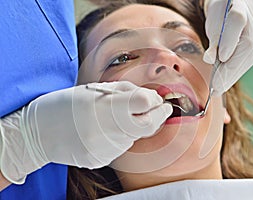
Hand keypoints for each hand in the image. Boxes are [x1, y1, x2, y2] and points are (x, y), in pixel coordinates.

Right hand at [0, 81, 171, 183]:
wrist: (38, 133)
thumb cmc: (64, 105)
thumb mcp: (92, 89)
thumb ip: (124, 93)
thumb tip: (149, 98)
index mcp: (100, 106)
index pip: (142, 103)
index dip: (154, 100)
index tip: (158, 99)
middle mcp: (104, 129)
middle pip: (147, 126)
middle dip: (159, 116)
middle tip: (162, 108)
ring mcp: (103, 148)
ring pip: (134, 136)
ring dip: (134, 125)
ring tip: (116, 117)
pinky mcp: (100, 160)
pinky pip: (121, 146)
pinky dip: (120, 136)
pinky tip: (106, 130)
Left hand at [203, 0, 252, 94]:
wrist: (238, 4)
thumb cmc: (221, 13)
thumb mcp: (212, 22)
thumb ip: (213, 40)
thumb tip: (210, 60)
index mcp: (240, 2)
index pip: (236, 20)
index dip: (229, 42)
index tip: (219, 62)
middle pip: (247, 44)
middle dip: (230, 69)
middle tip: (217, 87)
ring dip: (236, 71)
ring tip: (221, 84)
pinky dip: (243, 66)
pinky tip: (232, 74)